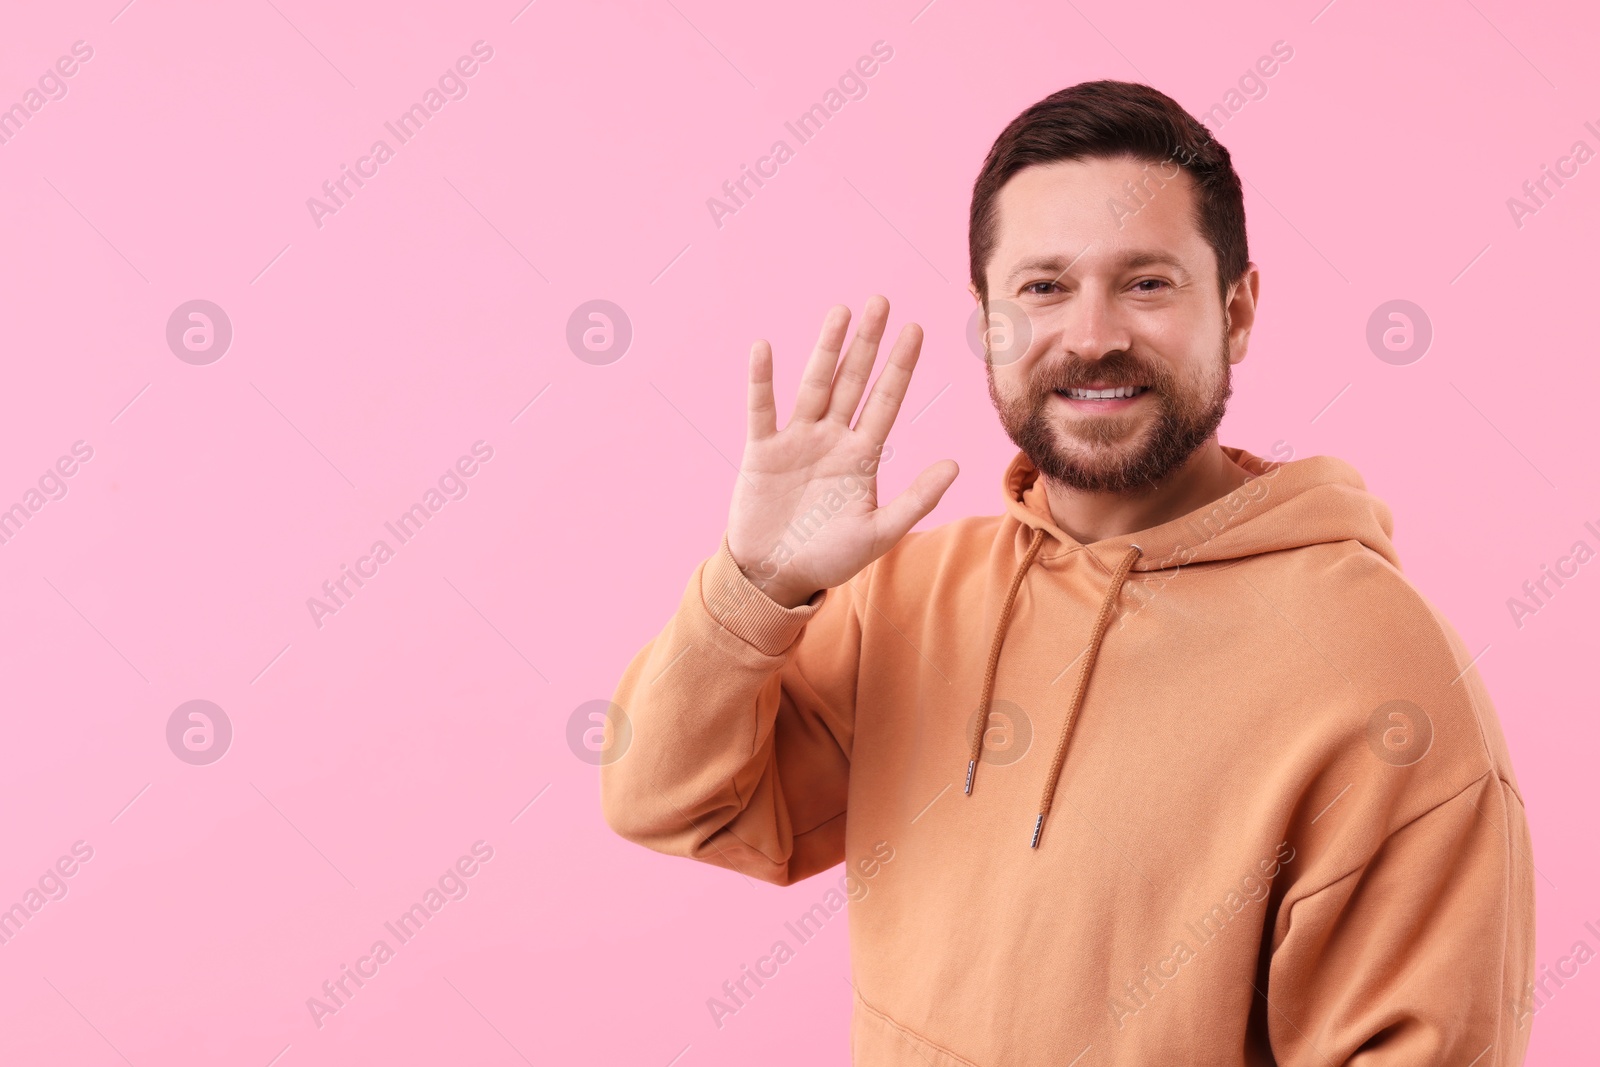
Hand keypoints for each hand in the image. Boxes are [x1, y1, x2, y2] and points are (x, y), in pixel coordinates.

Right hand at [727, 296, 959, 608]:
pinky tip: (763, 348)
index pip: (886, 400)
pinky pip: (762, 409)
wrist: (776, 576)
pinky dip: (761, 380)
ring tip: (841, 311)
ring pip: (815, 385)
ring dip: (827, 349)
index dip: (901, 366)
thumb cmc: (829, 558)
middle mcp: (831, 439)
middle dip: (867, 343)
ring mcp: (796, 441)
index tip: (917, 328)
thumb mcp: (879, 532)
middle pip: (853, 381)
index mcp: (861, 456)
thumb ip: (916, 499)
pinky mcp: (762, 451)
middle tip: (881, 301)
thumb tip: (955, 464)